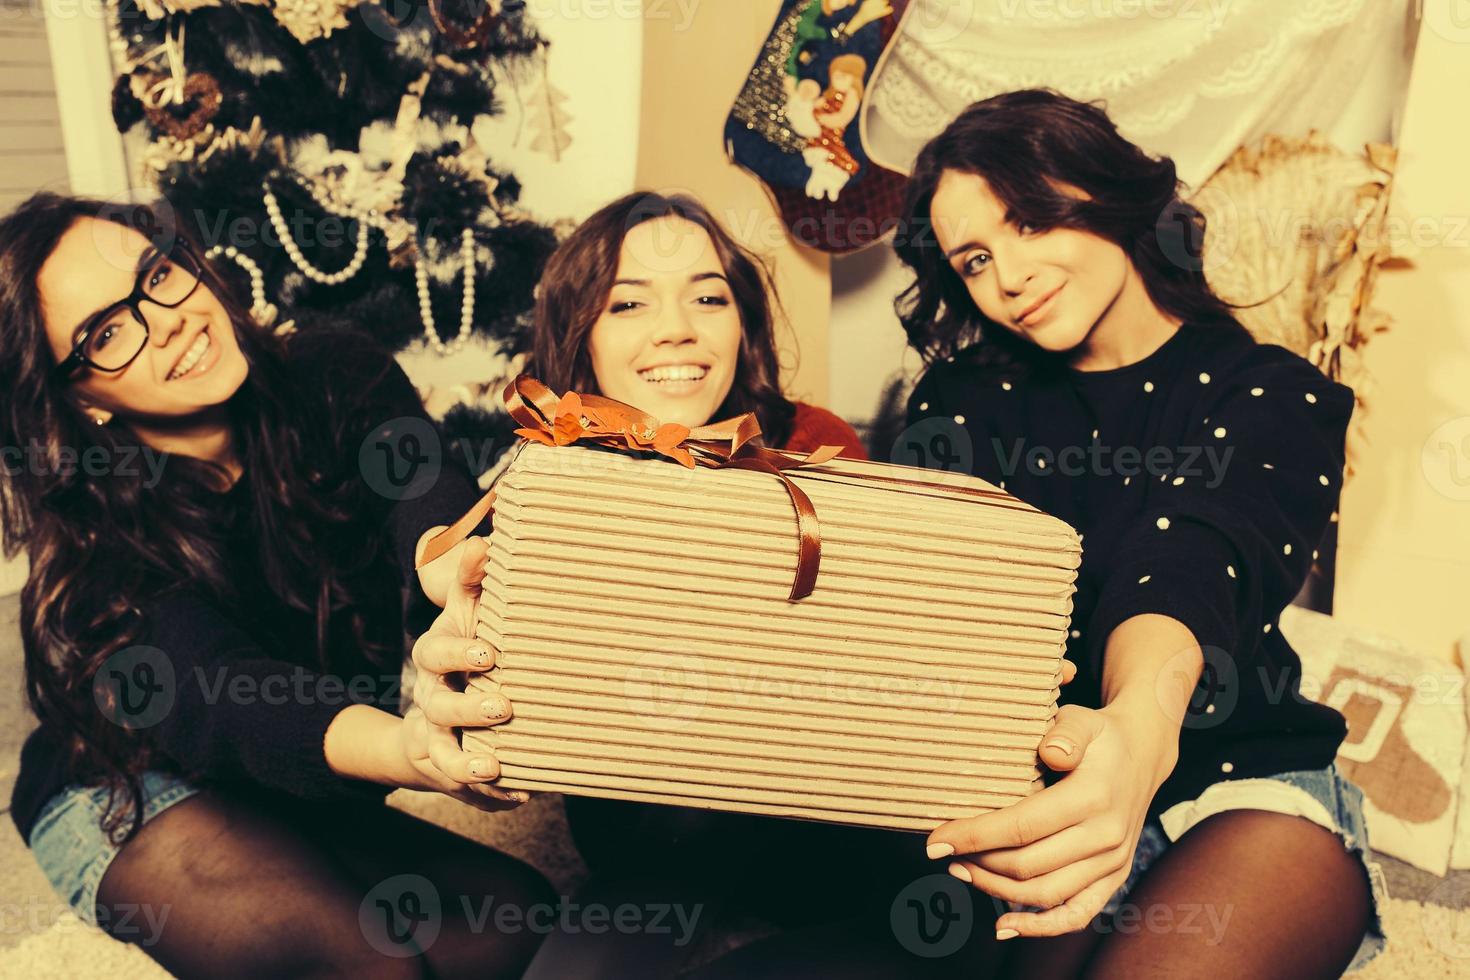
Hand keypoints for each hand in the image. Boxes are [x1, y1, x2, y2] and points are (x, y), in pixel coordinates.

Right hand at [403, 535, 528, 811]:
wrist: (443, 694)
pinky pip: (466, 788)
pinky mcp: (452, 766)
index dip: (458, 654)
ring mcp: (437, 736)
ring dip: (468, 764)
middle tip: (504, 708)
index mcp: (436, 658)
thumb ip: (474, 577)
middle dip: (468, 709)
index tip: (490, 652)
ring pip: (443, 755)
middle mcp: (431, 699)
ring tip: (494, 769)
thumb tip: (482, 541)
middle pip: (437, 707)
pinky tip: (520, 796)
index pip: (435, 654)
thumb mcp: (469, 608)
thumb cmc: (469, 640)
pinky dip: (490, 796)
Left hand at [926, 699, 1177, 938]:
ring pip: (1046, 893)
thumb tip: (1050, 751)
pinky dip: (1041, 928)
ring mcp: (1112, 862)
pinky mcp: (1114, 877)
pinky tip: (1004, 928)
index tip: (936, 840)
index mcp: (1092, 797)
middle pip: (1028, 865)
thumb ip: (1067, 732)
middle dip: (978, 862)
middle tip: (943, 853)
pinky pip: (1078, 914)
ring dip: (997, 889)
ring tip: (962, 871)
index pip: (1022, 826)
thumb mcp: (1084, 719)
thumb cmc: (1100, 737)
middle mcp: (1105, 836)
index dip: (974, 836)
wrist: (1141, 756)